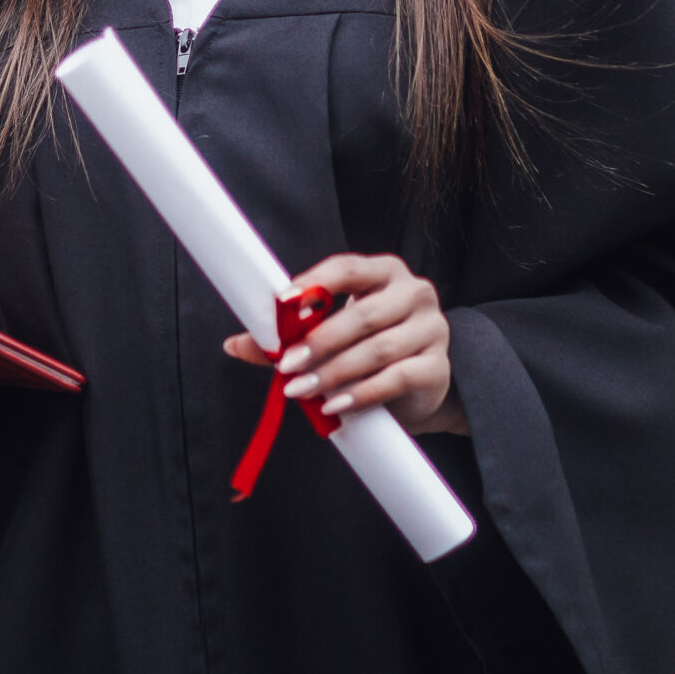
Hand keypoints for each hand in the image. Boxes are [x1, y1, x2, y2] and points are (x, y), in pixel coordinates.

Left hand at [221, 252, 467, 435]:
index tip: (282, 303)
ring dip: (333, 372)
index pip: (347, 268)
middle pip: (362, 314)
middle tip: (285, 365)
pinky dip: (360, 393)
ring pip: (377, 349)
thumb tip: (236, 344)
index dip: (314, 283)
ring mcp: (431, 329)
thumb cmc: (369, 347)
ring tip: (301, 389)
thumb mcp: (333, 334)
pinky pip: (396, 378)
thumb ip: (290, 335)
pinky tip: (335, 404)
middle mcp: (414, 292)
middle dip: (318, 341)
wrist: (419, 386)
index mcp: (385, 272)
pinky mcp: (438, 367)